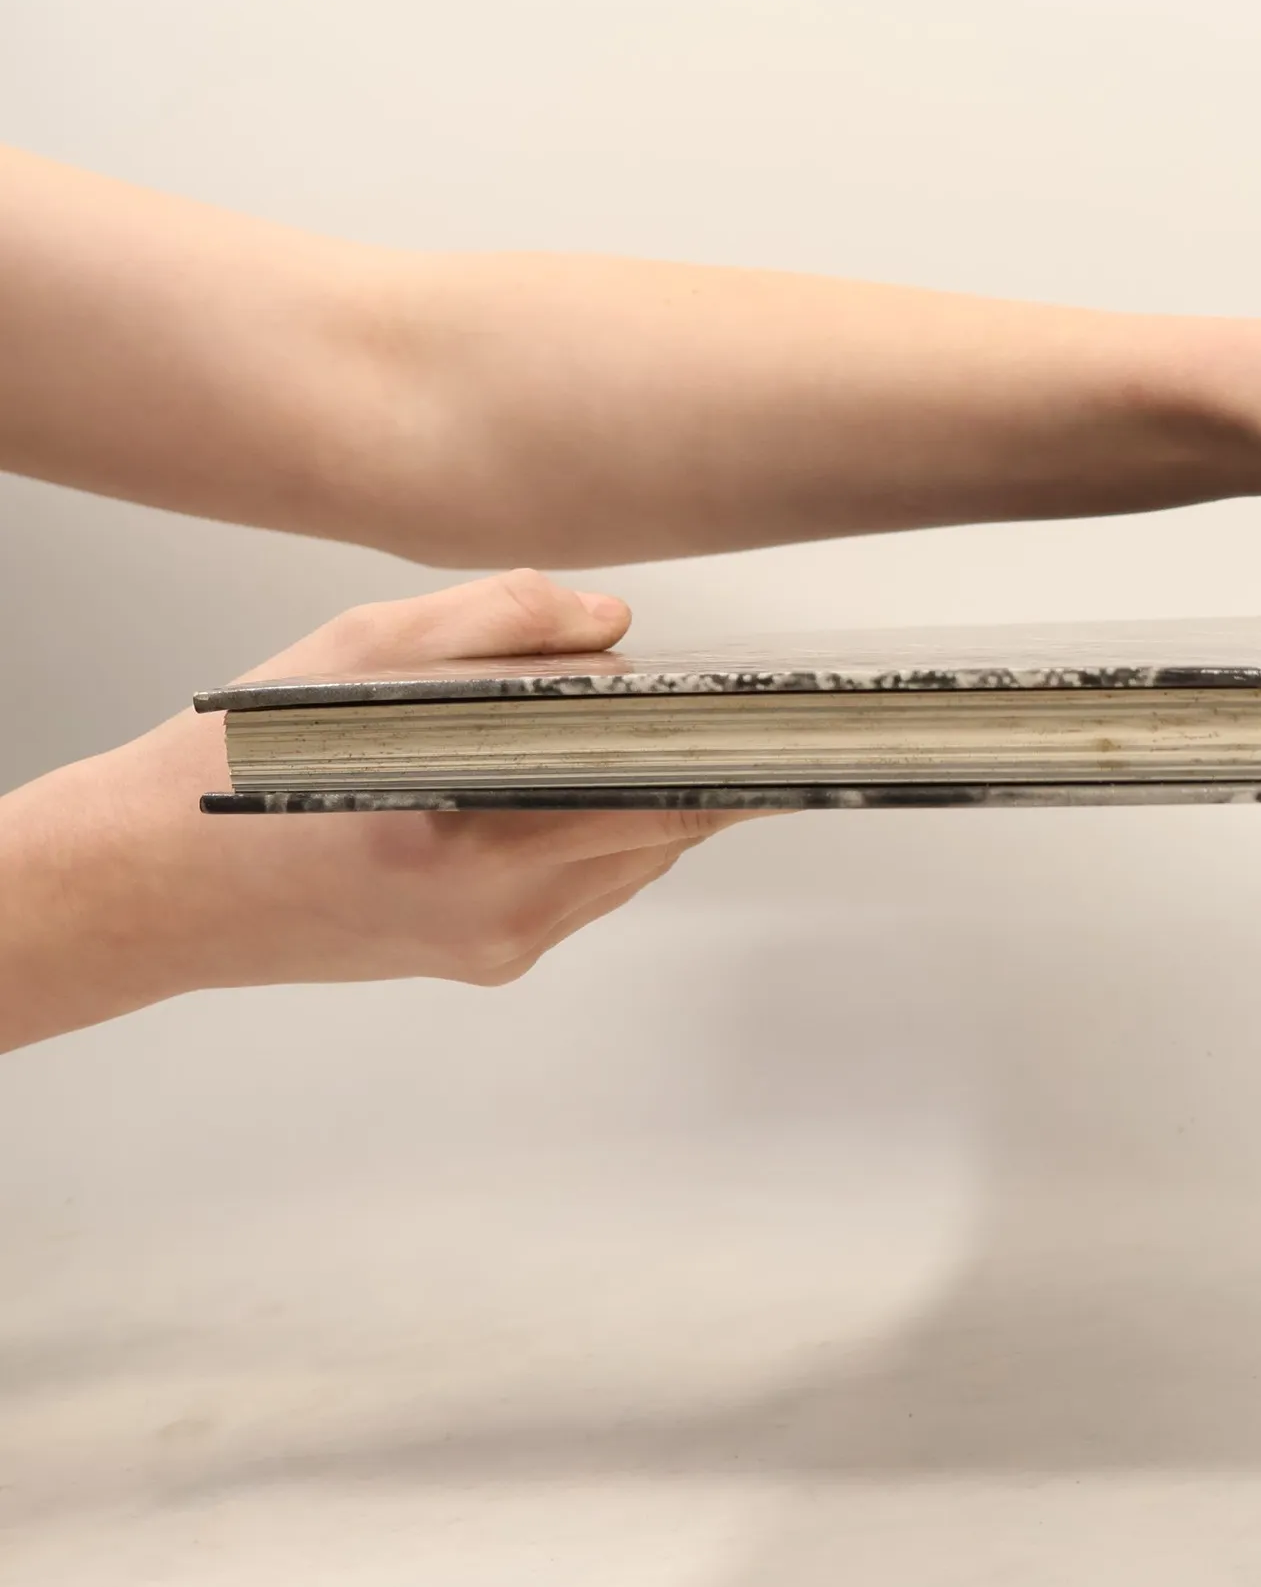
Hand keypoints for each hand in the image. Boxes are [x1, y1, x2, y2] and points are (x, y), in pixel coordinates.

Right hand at [0, 572, 745, 1052]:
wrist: (157, 886)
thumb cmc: (246, 767)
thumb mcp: (361, 654)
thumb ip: (500, 626)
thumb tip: (612, 628)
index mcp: (467, 839)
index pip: (653, 797)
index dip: (725, 753)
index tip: (777, 717)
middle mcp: (497, 913)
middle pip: (659, 830)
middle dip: (689, 761)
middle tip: (715, 701)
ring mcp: (498, 947)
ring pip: (632, 860)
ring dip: (643, 793)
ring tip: (629, 726)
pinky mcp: (490, 961)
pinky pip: (589, 886)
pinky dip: (598, 827)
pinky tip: (562, 779)